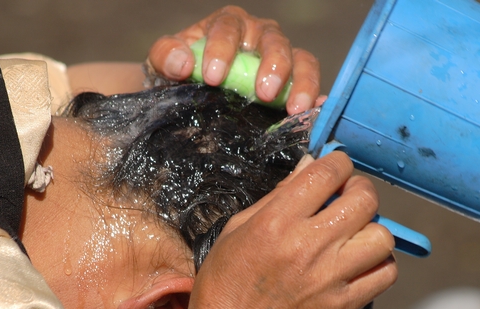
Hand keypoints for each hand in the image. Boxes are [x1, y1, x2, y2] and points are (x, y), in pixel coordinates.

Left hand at [147, 6, 320, 114]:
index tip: (212, 77)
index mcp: (227, 23)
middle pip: (274, 41)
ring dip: (301, 83)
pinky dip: (316, 97)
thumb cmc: (179, 72)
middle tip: (264, 93)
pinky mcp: (293, 81)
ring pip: (302, 59)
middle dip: (272, 65)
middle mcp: (259, 34)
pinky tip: (315, 112)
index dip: (223, 50)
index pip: (229, 29)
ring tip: (295, 110)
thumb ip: (167, 55)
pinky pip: (310, 84)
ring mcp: (281, 56)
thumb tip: (183, 62)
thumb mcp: (163, 62)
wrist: (189, 91)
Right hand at [152, 152, 396, 308]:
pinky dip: (379, 263)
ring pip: (382, 236)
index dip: (337, 163)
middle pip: (364, 199)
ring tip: (354, 236)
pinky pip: (385, 273)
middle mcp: (308, 245)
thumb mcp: (237, 228)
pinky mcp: (344, 304)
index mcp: (277, 221)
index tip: (335, 171)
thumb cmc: (226, 282)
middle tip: (348, 200)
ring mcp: (330, 277)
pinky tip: (359, 263)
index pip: (327, 172)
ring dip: (372, 230)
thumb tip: (311, 165)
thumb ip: (278, 195)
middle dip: (359, 191)